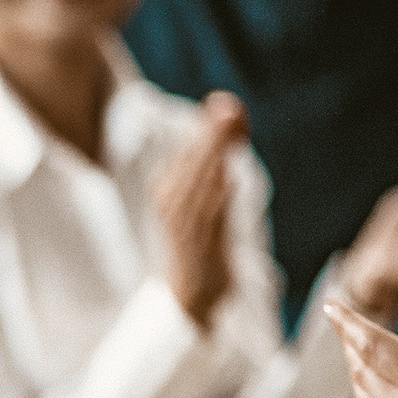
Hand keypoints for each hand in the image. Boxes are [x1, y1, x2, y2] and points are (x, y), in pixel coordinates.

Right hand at [155, 91, 247, 330]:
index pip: (189, 150)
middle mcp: (169, 202)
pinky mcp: (196, 244)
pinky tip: (225, 179)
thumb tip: (230, 107)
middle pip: (193, 163)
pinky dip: (215, 198)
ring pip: (198, 186)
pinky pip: (206, 217)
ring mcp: (181, 224)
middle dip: (212, 135)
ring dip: (214, 159)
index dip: (210, 127)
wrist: (192, 293)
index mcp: (167, 185)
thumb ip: (219, 152)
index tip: (228, 104)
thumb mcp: (208, 192)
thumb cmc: (202, 238)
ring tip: (228, 135)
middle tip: (229, 107)